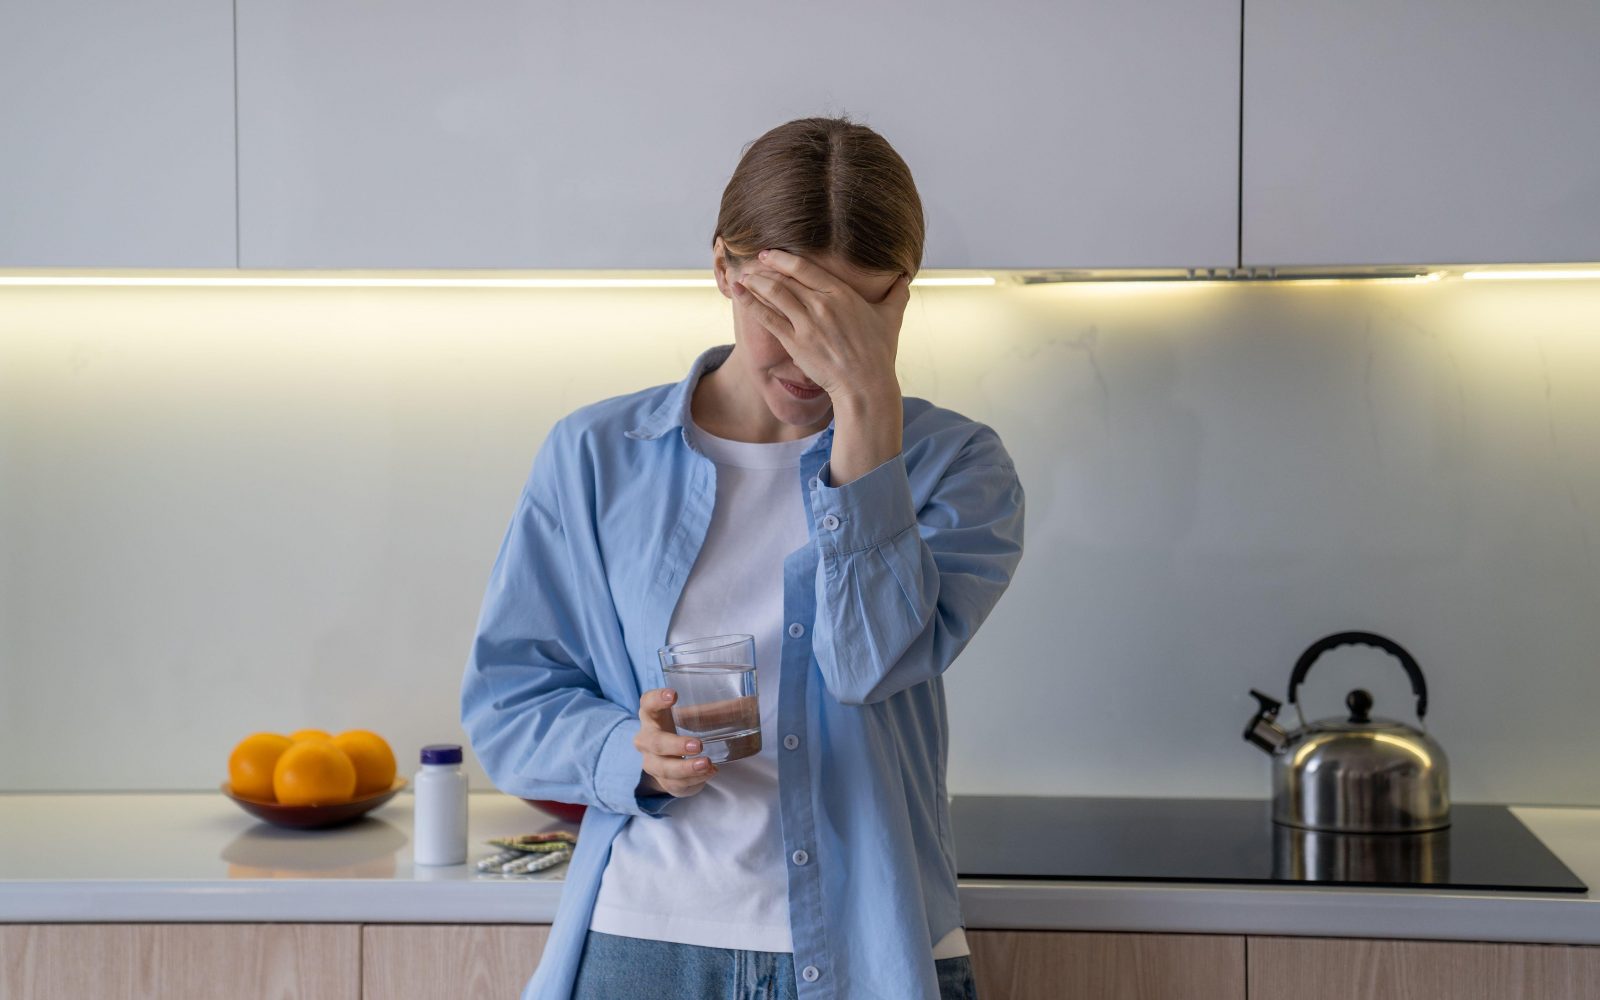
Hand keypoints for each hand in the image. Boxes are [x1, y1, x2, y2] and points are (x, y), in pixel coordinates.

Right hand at [634, 688, 717, 797]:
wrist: (672, 759)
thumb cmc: (684, 728)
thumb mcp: (697, 716)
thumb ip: (716, 709)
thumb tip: (749, 702)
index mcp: (653, 715)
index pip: (648, 703)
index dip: (657, 698)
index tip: (673, 694)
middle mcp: (646, 739)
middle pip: (654, 742)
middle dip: (676, 745)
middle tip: (698, 745)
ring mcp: (652, 762)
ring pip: (663, 768)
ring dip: (686, 768)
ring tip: (708, 764)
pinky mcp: (663, 782)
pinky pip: (675, 784)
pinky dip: (693, 780)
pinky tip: (708, 773)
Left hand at [734, 248, 910, 408]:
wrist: (866, 386)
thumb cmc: (879, 354)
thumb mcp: (891, 319)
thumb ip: (896, 295)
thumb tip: (904, 279)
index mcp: (842, 294)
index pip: (805, 268)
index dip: (783, 258)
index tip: (770, 253)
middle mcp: (822, 305)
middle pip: (785, 278)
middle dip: (765, 268)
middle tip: (753, 262)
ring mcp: (807, 324)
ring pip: (773, 293)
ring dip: (755, 282)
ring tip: (743, 275)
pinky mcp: (795, 343)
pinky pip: (767, 318)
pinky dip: (750, 303)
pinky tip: (739, 293)